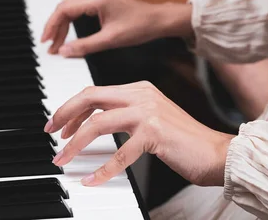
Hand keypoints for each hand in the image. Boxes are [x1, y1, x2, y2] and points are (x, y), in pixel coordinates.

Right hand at [41, 0, 191, 56]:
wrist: (157, 20)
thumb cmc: (138, 27)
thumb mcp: (110, 40)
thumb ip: (85, 46)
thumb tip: (63, 51)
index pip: (64, 10)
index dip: (52, 26)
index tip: (47, 42)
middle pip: (65, 8)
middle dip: (56, 28)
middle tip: (50, 46)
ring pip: (71, 5)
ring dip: (61, 22)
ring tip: (53, 37)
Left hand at [44, 82, 233, 186]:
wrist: (217, 153)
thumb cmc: (183, 140)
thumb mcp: (151, 117)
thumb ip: (125, 113)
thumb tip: (92, 122)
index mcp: (139, 88)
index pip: (95, 91)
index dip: (72, 107)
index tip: (58, 124)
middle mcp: (141, 94)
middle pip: (90, 97)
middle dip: (64, 114)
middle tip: (51, 133)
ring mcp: (148, 112)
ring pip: (97, 123)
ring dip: (75, 144)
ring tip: (63, 159)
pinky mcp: (154, 133)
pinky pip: (119, 153)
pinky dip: (102, 169)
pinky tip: (92, 180)